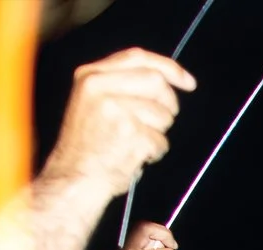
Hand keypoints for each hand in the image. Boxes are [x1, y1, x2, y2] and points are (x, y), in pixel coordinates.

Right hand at [41, 50, 195, 200]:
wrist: (74, 178)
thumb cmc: (88, 146)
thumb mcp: (92, 102)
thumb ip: (120, 85)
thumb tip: (163, 81)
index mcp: (90, 76)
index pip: (137, 57)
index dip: (169, 68)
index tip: (188, 82)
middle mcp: (99, 87)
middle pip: (156, 82)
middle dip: (169, 103)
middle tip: (163, 120)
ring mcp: (114, 109)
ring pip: (163, 113)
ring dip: (159, 132)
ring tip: (137, 142)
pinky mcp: (128, 133)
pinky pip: (160, 140)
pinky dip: (155, 152)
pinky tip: (136, 156)